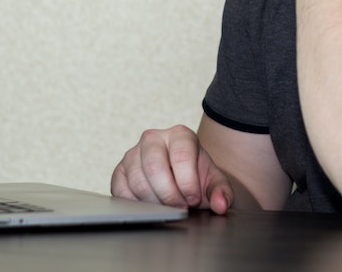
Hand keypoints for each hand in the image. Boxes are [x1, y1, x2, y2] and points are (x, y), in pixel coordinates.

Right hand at [111, 125, 234, 213]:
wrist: (181, 178)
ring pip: (137, 180)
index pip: (180, 156)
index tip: (194, 199)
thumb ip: (222, 192)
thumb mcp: (214, 182)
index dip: (188, 183)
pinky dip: (136, 204)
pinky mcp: (119, 171)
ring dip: (154, 202)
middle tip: (180, 207)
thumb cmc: (196, 177)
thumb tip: (221, 205)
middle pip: (154, 167)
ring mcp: (133, 153)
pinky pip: (121, 190)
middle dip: (169, 194)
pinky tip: (151, 207)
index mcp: (180, 135)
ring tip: (168, 207)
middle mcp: (153, 138)